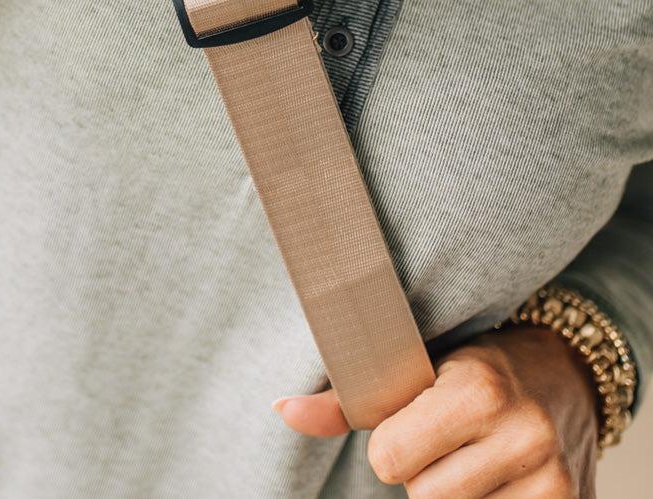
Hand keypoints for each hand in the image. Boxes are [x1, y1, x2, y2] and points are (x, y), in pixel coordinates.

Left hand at [273, 325, 598, 497]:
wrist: (566, 374)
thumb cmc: (480, 366)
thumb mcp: (420, 364)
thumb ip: (350, 397)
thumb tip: (283, 410)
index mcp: (479, 389)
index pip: (390, 458)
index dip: (393, 443)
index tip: (416, 420)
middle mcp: (522, 435)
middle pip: (422, 498)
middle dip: (425, 474)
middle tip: (450, 439)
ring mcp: (551, 482)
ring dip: (455, 496)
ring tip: (475, 457)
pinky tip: (498, 480)